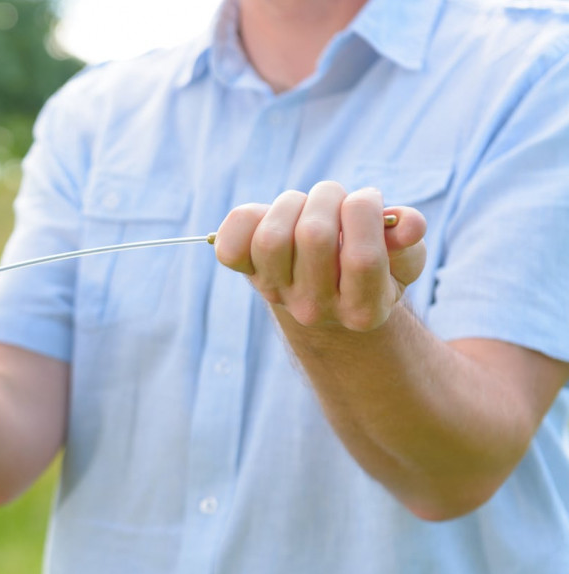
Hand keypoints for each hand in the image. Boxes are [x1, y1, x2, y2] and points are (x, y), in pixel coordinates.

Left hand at [214, 181, 426, 330]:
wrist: (327, 297)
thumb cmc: (371, 267)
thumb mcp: (402, 258)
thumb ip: (408, 240)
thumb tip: (410, 224)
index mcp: (363, 309)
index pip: (363, 257)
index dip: (366, 211)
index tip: (369, 198)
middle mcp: (315, 309)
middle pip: (314, 236)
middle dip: (329, 198)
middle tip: (337, 199)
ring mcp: (277, 293)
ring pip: (271, 237)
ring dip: (292, 203)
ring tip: (308, 206)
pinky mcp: (247, 275)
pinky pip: (231, 244)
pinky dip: (247, 218)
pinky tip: (272, 217)